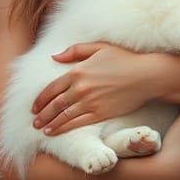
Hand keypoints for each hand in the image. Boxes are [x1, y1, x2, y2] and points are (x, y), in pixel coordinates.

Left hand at [32, 43, 157, 134]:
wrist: (146, 76)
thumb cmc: (124, 59)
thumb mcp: (99, 47)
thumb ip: (75, 51)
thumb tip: (54, 57)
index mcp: (78, 71)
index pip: (51, 88)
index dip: (40, 99)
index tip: (34, 106)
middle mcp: (81, 88)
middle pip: (54, 104)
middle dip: (42, 114)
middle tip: (34, 121)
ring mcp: (90, 102)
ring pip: (63, 116)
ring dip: (49, 123)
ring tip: (40, 129)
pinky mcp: (100, 113)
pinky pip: (76, 123)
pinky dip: (62, 128)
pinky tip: (54, 131)